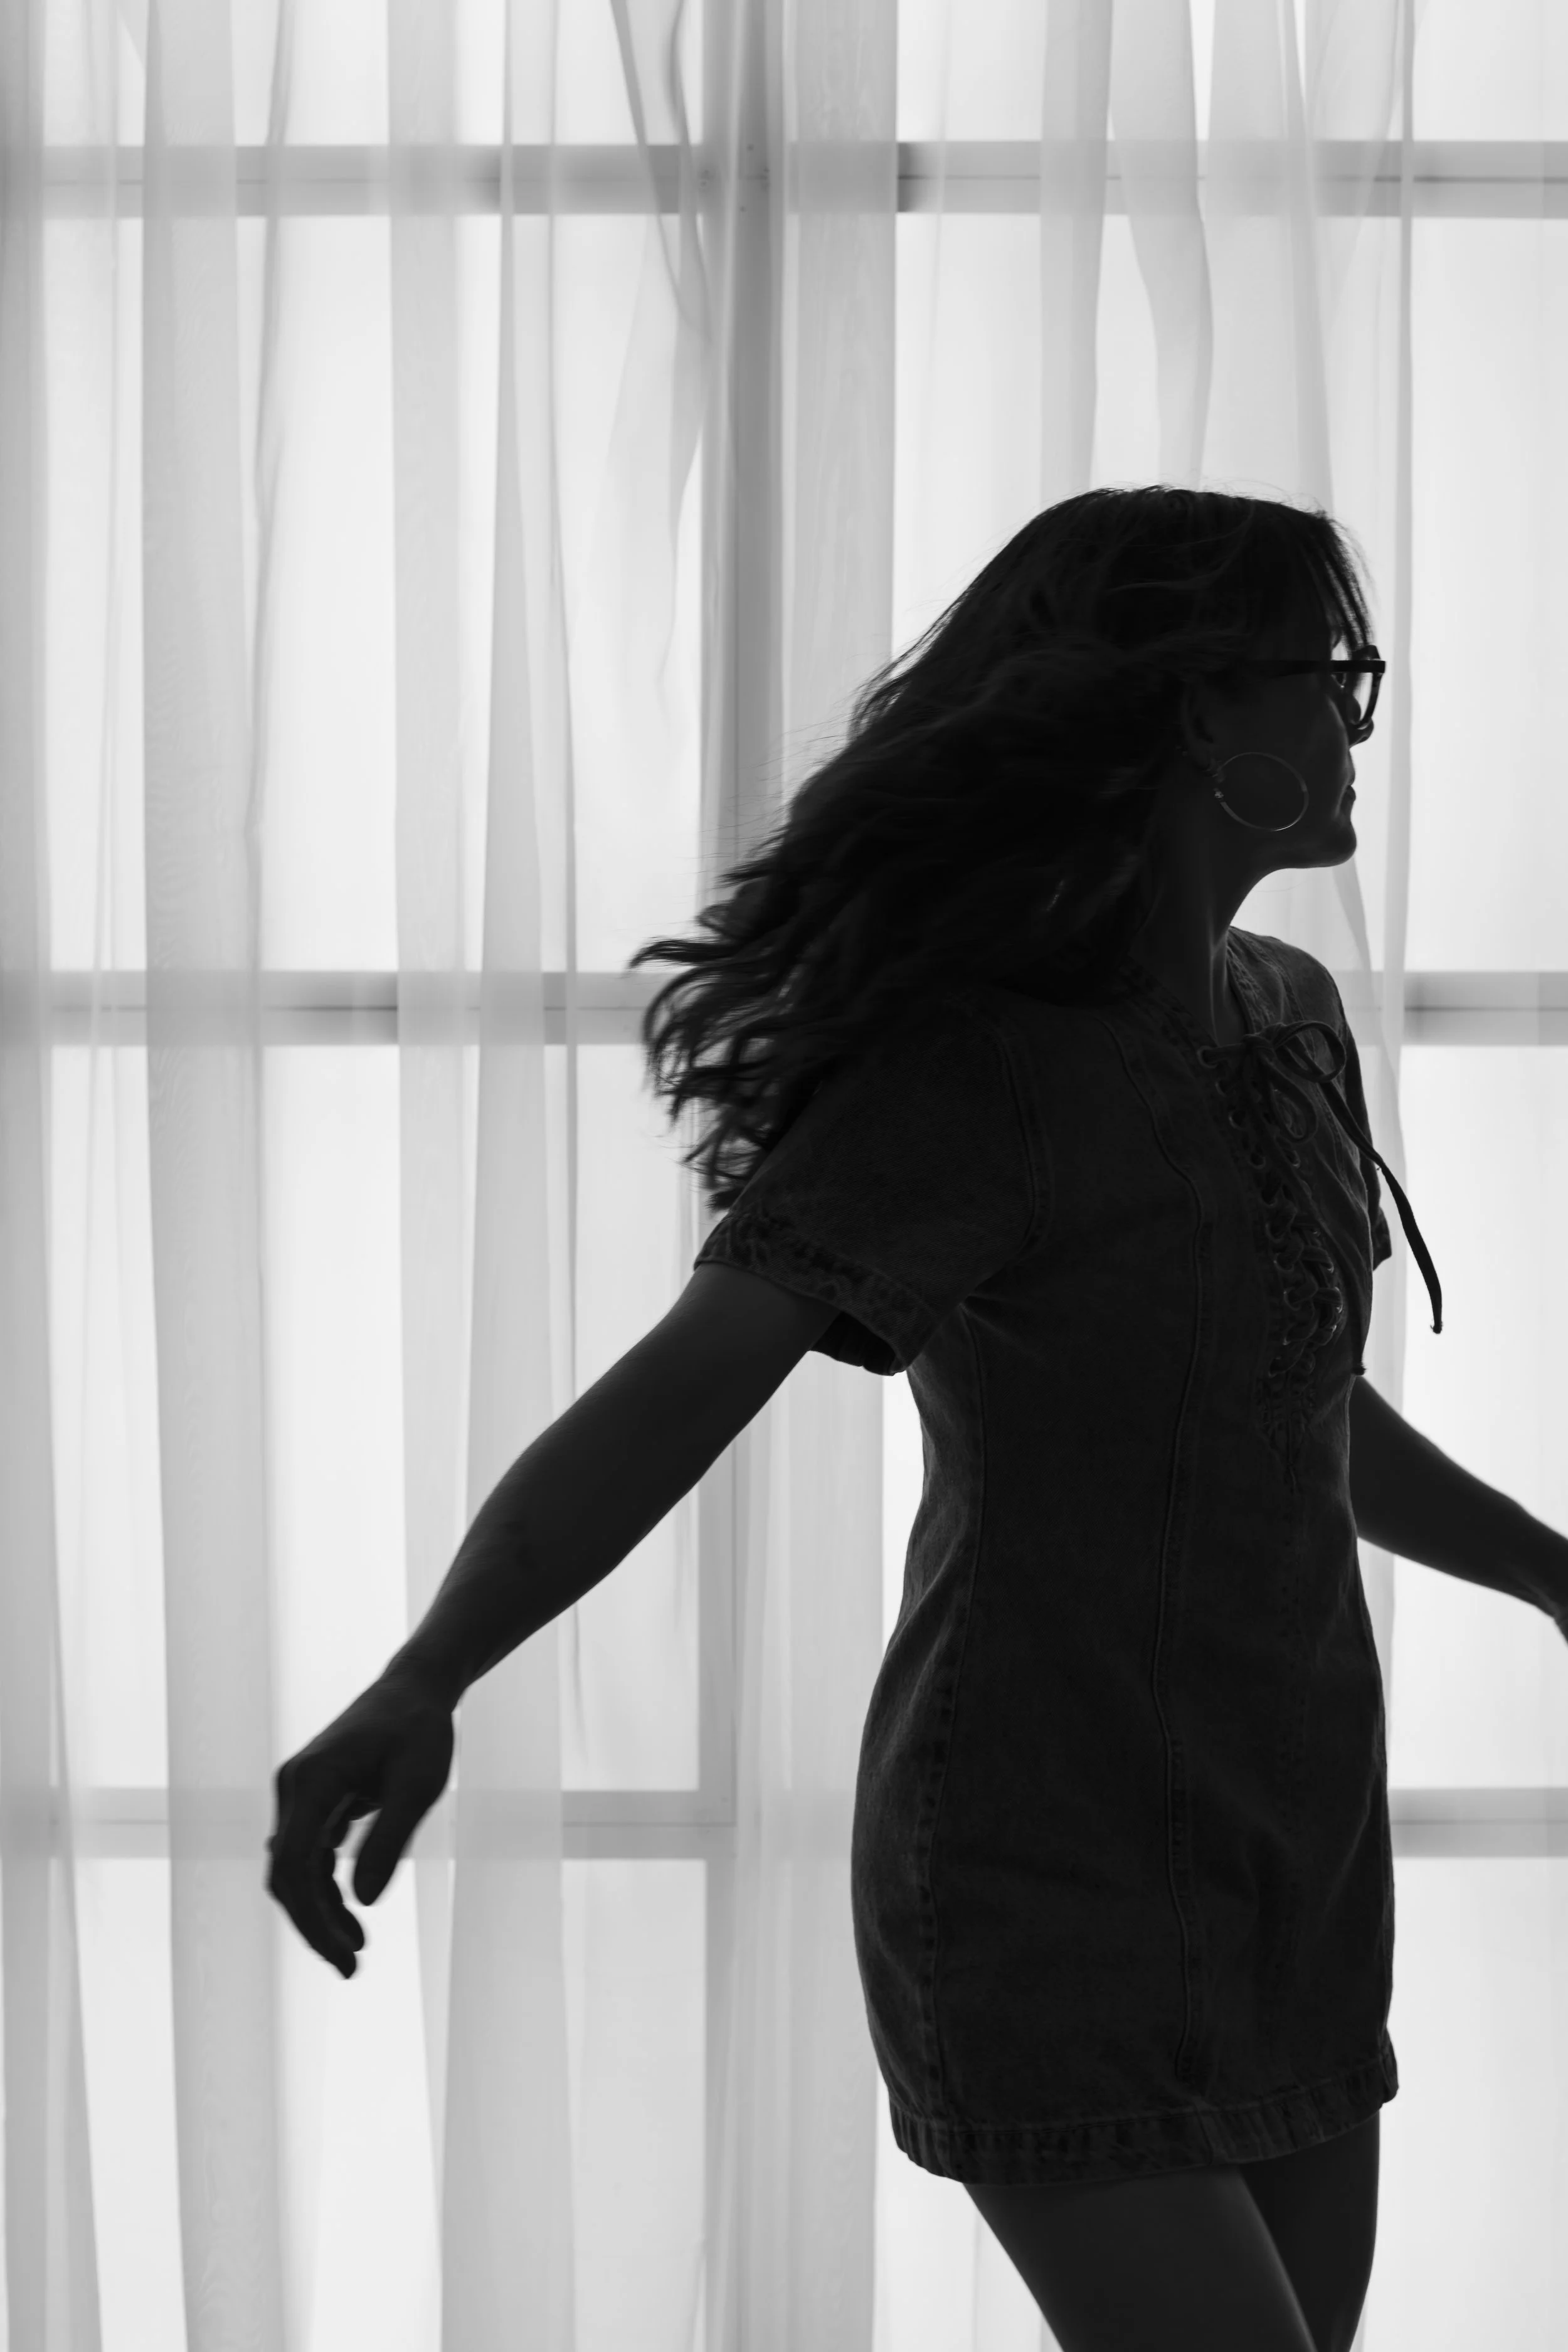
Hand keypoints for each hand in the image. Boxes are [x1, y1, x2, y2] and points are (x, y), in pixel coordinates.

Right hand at [266, 1663, 454, 1977]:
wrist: (415, 1689)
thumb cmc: (421, 1730)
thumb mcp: (418, 1785)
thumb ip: (390, 1840)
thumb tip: (363, 1901)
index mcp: (311, 1780)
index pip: (293, 1865)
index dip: (313, 1918)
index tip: (345, 1955)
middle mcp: (293, 1787)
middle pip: (287, 1873)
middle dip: (315, 1925)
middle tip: (351, 1968)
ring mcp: (299, 1794)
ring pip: (296, 1869)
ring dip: (321, 1912)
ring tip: (356, 1951)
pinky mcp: (313, 1800)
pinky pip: (309, 1855)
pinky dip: (326, 1888)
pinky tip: (351, 1916)